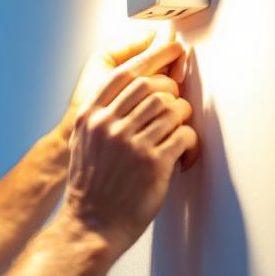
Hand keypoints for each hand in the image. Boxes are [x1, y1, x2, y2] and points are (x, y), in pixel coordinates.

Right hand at [60, 33, 197, 257]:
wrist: (91, 226)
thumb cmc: (91, 187)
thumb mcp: (84, 143)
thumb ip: (102, 116)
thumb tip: (135, 90)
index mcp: (91, 117)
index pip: (124, 74)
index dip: (152, 58)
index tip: (171, 49)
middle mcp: (109, 126)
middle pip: (153, 87)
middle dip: (171, 93)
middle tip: (175, 107)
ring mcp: (131, 143)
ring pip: (173, 108)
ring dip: (182, 118)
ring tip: (178, 133)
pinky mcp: (154, 163)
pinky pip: (184, 135)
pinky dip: (190, 142)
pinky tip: (184, 153)